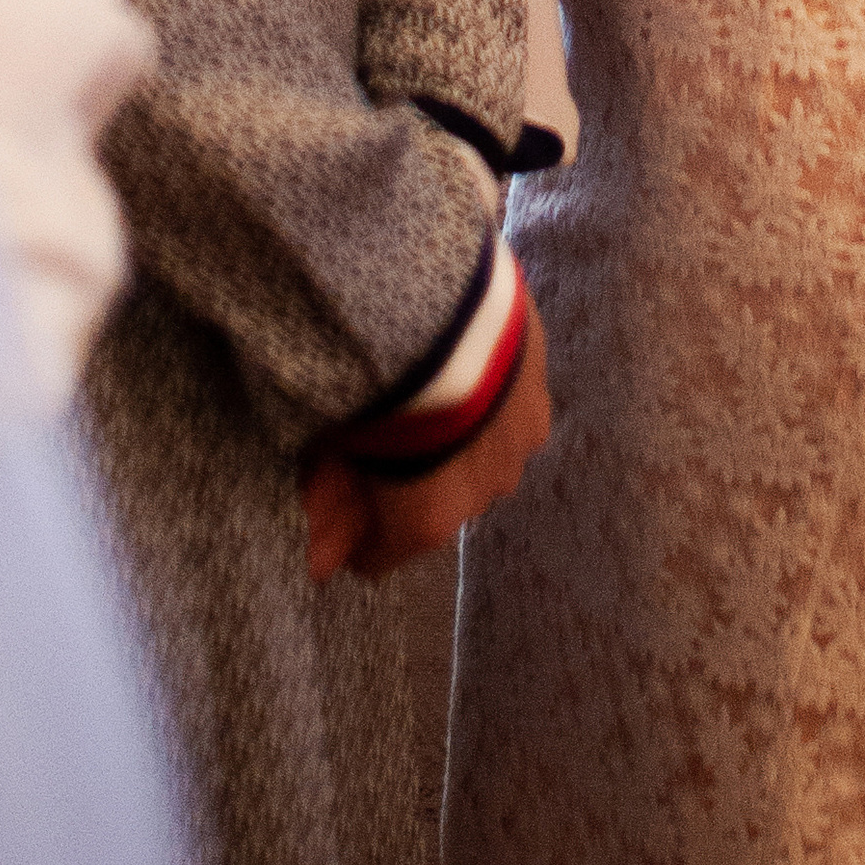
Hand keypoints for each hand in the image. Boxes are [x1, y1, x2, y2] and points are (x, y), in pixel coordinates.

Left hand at [301, 307, 552, 583]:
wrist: (441, 298)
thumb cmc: (368, 380)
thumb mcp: (328, 441)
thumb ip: (330, 505)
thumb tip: (322, 566)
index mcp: (426, 518)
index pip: (380, 554)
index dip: (349, 526)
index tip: (331, 487)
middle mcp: (484, 490)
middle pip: (434, 501)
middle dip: (406, 476)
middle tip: (372, 426)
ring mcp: (522, 437)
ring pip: (478, 453)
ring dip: (454, 434)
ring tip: (423, 383)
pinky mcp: (542, 380)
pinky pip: (506, 404)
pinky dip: (484, 392)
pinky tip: (458, 356)